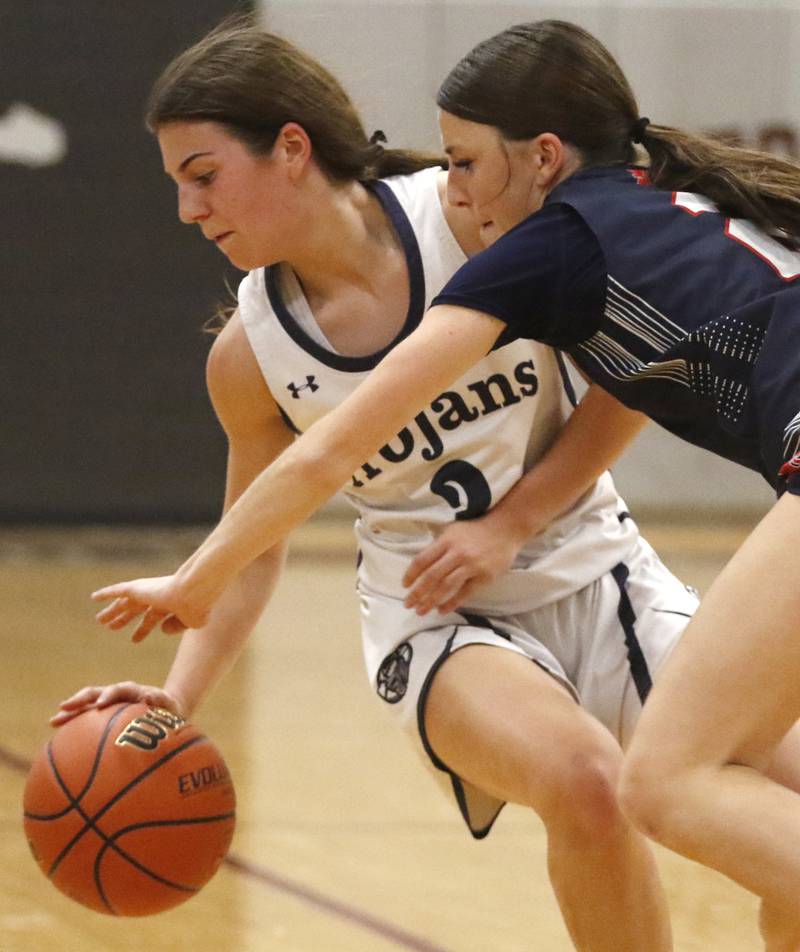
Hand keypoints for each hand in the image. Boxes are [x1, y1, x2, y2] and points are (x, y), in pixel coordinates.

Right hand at [50, 682, 182, 726]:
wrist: (166, 712)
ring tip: (53, 721)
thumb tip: (149, 697)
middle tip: (64, 707)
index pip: (118, 689)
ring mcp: (108, 705)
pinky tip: (59, 737)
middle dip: (80, 700)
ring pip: (86, 706)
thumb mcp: (169, 704)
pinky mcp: (104, 717)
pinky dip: (74, 724)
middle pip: (95, 693)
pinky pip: (87, 720)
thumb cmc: (168, 710)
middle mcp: (116, 695)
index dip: (109, 695)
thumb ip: (160, 699)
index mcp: (132, 690)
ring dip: (71, 712)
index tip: (101, 704)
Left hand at [91, 573, 209, 642]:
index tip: (134, 640)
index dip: (142, 629)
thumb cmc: (196, 607)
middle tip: (111, 627)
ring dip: (112, 611)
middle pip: (135, 610)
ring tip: (99, 620)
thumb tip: (162, 630)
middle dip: (124, 619)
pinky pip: (117, 590)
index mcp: (170, 606)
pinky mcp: (137, 588)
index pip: (152, 619)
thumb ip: (176, 627)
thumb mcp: (190, 622)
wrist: (192, 593)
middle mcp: (157, 597)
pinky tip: (93, 597)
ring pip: (124, 603)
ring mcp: (146, 592)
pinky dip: (106, 593)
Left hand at [402, 518, 523, 614]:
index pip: (422, 560)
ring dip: (431, 601)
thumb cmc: (476, 530)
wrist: (505, 529)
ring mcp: (471, 565)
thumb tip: (420, 566)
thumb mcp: (453, 531)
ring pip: (446, 586)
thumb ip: (438, 547)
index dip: (411, 574)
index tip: (405, 585)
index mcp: (446, 541)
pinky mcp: (484, 576)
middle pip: (431, 576)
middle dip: (417, 593)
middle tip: (408, 604)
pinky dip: (451, 603)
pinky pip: (464, 593)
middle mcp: (457, 553)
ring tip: (421, 611)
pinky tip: (441, 610)